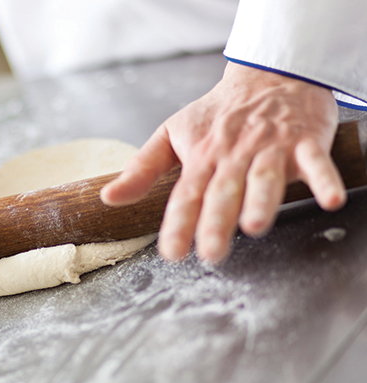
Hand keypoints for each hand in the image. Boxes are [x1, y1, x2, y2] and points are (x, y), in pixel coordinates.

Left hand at [101, 62, 344, 262]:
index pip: (185, 195)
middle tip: (210, 253)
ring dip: (261, 200)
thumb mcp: (172, 134)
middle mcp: (233, 155)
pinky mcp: (304, 141)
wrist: (266, 75)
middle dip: (216, 222)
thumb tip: (108, 198)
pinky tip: (329, 199)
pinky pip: (317, 160)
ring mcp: (269, 147)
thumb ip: (141, 169)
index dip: (178, 224)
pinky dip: (324, 178)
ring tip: (255, 226)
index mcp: (201, 157)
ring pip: (265, 177)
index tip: (172, 252)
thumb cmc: (217, 113)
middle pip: (223, 191)